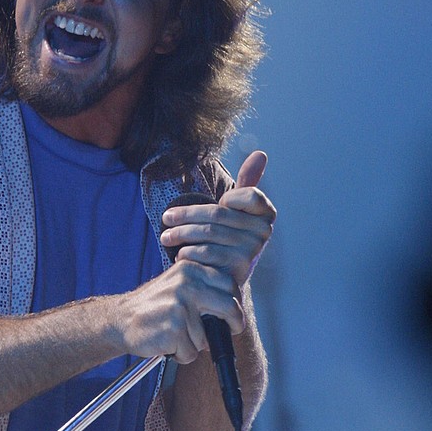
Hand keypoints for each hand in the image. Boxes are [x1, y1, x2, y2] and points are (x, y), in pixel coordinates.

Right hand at [114, 254, 244, 363]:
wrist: (120, 319)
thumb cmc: (152, 306)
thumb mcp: (177, 284)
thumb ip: (203, 287)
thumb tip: (235, 303)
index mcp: (190, 269)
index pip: (229, 284)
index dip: (235, 303)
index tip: (233, 314)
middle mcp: (187, 283)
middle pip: (230, 307)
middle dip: (234, 324)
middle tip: (230, 330)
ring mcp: (181, 306)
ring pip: (208, 337)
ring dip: (194, 344)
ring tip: (175, 334)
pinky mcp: (174, 329)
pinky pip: (191, 352)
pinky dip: (181, 354)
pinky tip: (167, 343)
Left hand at [160, 151, 275, 286]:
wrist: (226, 277)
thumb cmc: (230, 235)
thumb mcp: (238, 209)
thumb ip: (247, 182)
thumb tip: (260, 153)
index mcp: (266, 213)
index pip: (249, 195)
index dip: (231, 198)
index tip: (219, 202)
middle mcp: (264, 232)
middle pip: (218, 214)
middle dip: (185, 215)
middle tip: (165, 219)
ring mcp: (253, 251)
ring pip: (208, 233)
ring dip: (180, 234)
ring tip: (165, 236)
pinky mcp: (239, 269)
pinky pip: (206, 253)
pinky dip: (188, 252)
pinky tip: (178, 254)